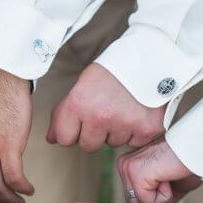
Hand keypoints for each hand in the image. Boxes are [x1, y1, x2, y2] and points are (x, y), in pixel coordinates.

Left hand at [47, 63, 164, 151]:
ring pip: (112, 144)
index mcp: (79, 103)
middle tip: (106, 111)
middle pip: (88, 146)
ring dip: (116, 131)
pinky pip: (133, 143)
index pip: (64, 139)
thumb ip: (64, 112)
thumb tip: (52, 139)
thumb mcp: (83, 84)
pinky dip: (135, 131)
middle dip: (94, 133)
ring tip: (124, 107)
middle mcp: (100, 116)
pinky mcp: (146, 130)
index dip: (72, 131)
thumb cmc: (114, 70)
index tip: (80, 121)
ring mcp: (124, 124)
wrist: (151, 56)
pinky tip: (138, 112)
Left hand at [117, 139, 201, 202]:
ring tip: (170, 177)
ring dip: (162, 199)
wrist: (199, 148)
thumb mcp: (167, 187)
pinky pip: (148, 202)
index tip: (169, 184)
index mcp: (129, 165)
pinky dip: (165, 195)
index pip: (134, 199)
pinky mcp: (135, 172)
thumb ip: (154, 199)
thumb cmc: (187, 164)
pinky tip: (169, 176)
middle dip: (157, 202)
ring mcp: (127, 167)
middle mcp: (124, 165)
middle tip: (172, 182)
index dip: (155, 201)